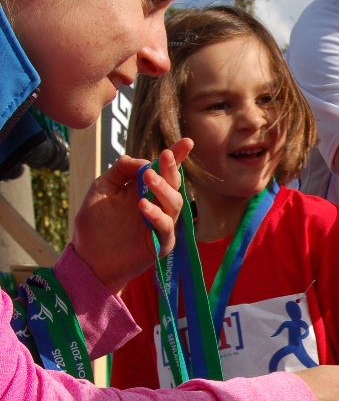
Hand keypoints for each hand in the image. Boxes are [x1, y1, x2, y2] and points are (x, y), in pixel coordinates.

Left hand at [71, 139, 191, 293]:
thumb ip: (120, 171)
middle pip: (173, 184)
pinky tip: (142, 207)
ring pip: (174, 203)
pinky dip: (157, 215)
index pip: (163, 171)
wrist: (88, 258)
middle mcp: (157, 205)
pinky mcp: (161, 243)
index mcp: (144, 191)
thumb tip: (143, 161)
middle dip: (170, 169)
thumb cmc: (94, 224)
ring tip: (148, 179)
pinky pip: (166, 227)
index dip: (176, 157)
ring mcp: (161, 224)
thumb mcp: (102, 189)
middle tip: (162, 158)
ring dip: (163, 189)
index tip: (187, 142)